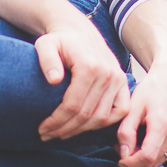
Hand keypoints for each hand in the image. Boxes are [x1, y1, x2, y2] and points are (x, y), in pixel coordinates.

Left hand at [34, 19, 130, 139]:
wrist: (78, 31)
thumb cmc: (59, 40)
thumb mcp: (45, 44)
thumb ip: (47, 59)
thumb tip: (54, 79)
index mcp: (89, 66)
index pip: (73, 105)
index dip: (56, 121)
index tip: (42, 129)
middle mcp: (108, 74)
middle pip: (87, 114)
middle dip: (65, 129)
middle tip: (48, 135)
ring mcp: (118, 79)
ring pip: (102, 117)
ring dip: (82, 130)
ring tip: (62, 134)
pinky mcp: (123, 83)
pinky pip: (119, 111)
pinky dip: (104, 123)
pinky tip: (85, 127)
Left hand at [116, 56, 166, 166]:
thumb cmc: (150, 90)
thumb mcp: (133, 107)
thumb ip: (126, 131)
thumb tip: (124, 154)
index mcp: (162, 125)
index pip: (147, 157)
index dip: (131, 163)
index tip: (120, 161)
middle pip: (154, 161)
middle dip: (136, 159)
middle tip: (123, 146)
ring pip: (161, 159)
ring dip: (146, 156)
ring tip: (135, 139)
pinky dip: (157, 151)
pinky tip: (149, 137)